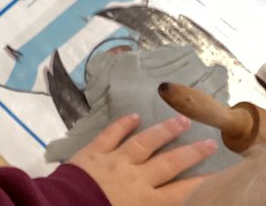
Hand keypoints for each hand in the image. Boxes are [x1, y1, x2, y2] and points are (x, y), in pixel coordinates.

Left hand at [69, 114, 217, 205]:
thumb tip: (173, 202)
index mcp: (148, 202)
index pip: (183, 191)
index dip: (203, 182)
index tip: (220, 174)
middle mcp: (136, 178)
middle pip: (169, 163)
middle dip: (191, 152)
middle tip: (209, 140)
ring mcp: (115, 162)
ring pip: (144, 143)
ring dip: (164, 131)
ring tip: (181, 120)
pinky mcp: (93, 153)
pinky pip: (110, 135)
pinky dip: (122, 124)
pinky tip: (134, 116)